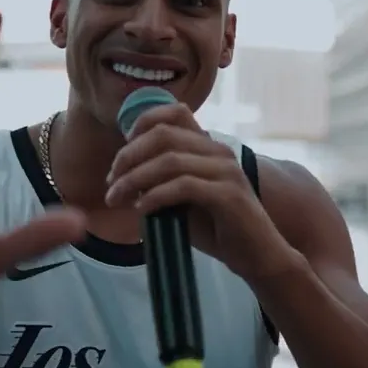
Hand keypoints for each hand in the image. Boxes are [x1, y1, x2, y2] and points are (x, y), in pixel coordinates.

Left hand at [104, 104, 285, 274]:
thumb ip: (158, 182)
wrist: (256, 256)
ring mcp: (226, 171)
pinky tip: (141, 209)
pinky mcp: (229, 195)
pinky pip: (183, 186)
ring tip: (116, 199)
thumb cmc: (217, 229)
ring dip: (134, 179)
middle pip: (163, 134)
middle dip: (129, 156)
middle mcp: (218, 151)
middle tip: (111, 182)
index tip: (121, 157)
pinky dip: (155, 196)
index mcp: (208, 146)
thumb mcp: (181, 200)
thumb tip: (124, 177)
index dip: (141, 124)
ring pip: (169, 159)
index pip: (174, 111)